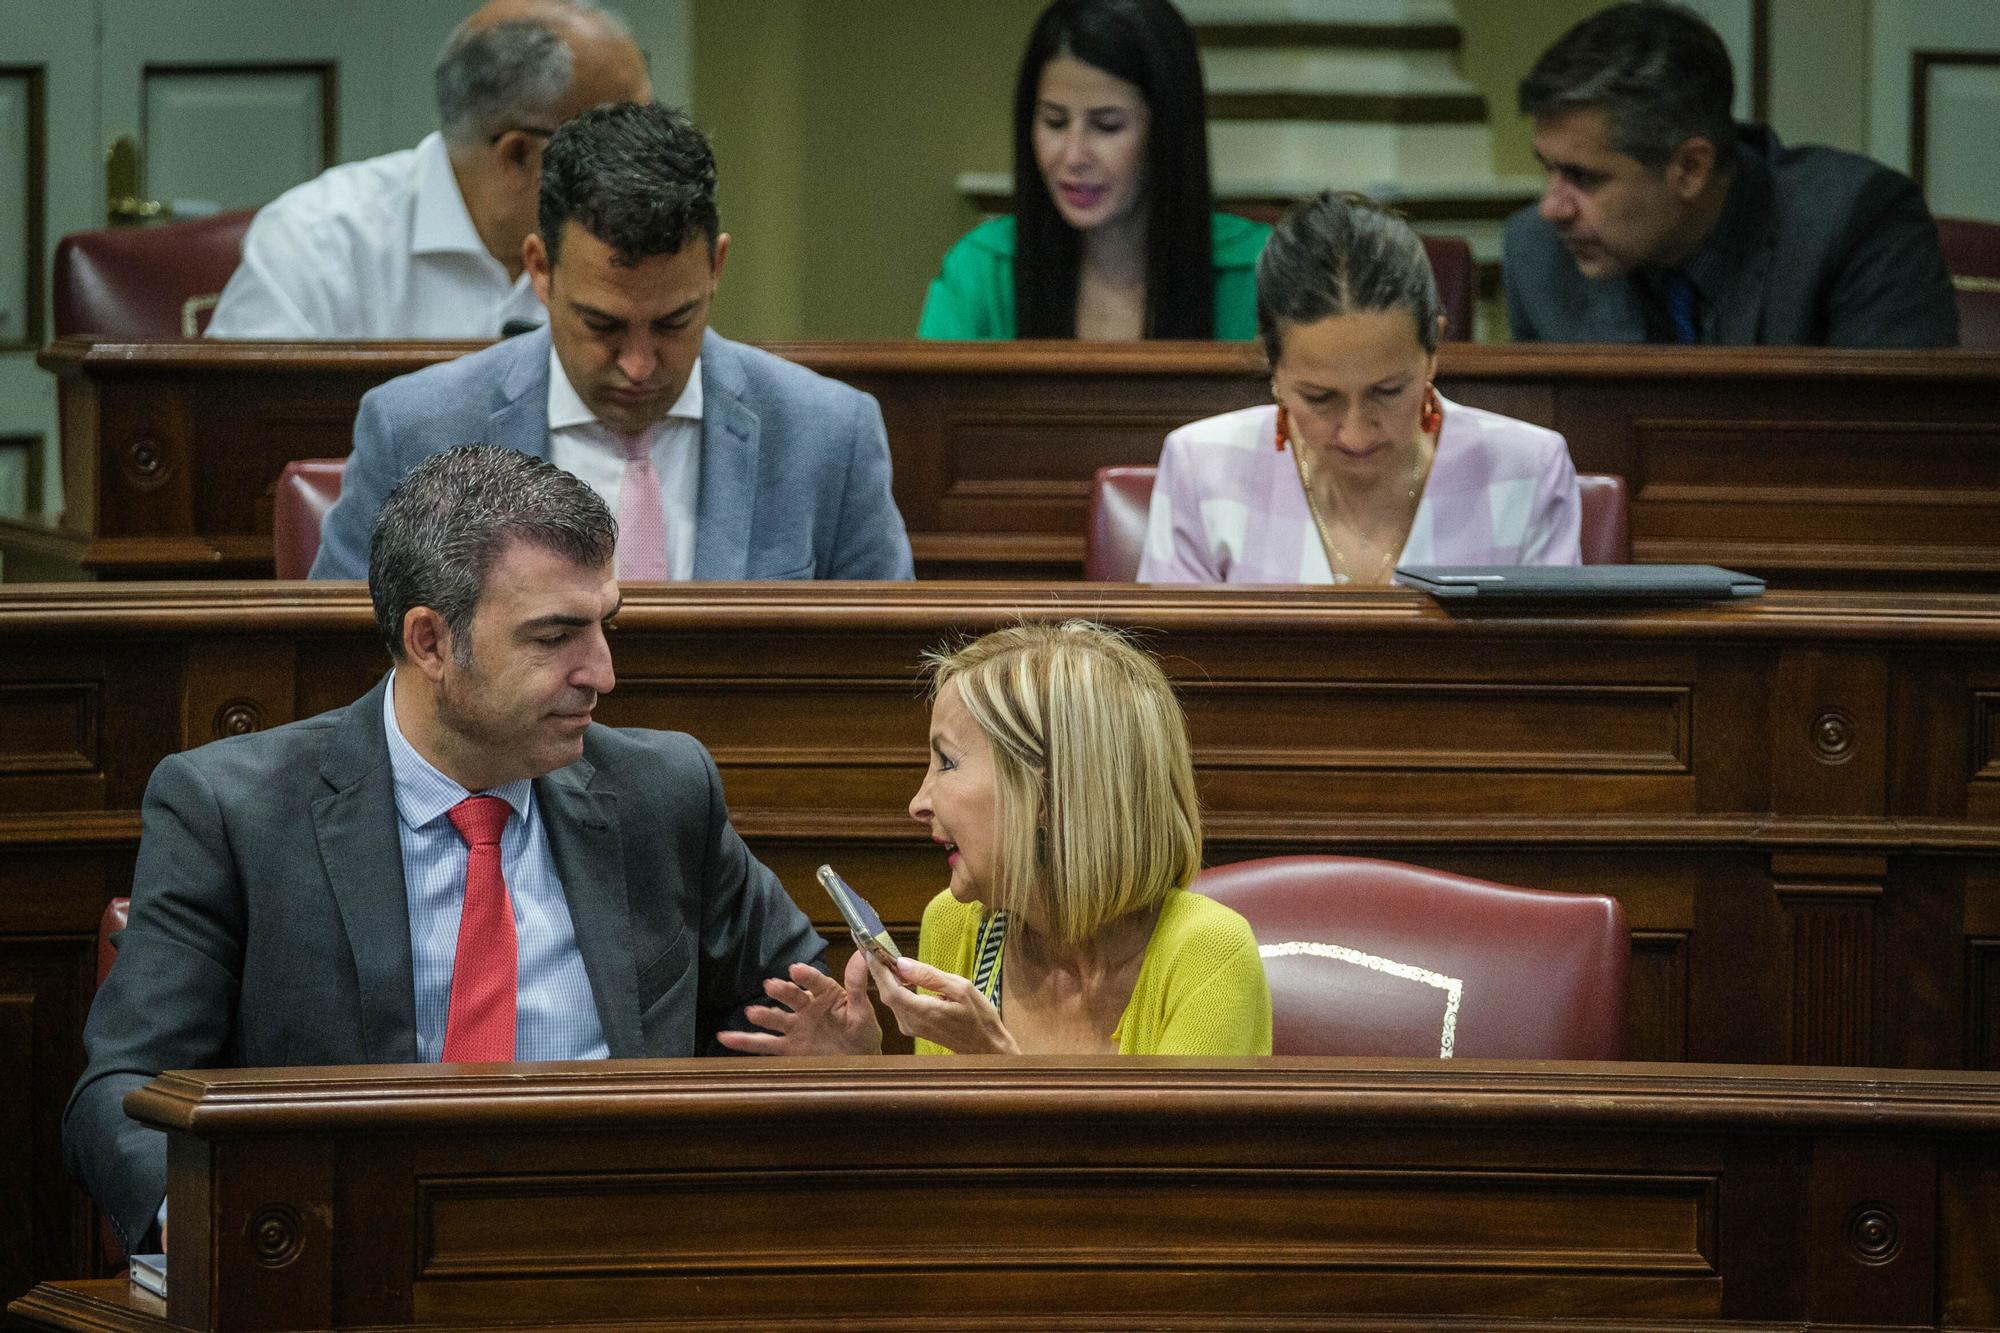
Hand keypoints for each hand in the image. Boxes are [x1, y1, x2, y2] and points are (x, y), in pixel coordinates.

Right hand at [716, 955, 882, 1055]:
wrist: (859, 1065)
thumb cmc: (863, 1034)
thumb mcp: (864, 1010)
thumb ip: (858, 985)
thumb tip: (861, 954)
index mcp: (827, 995)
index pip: (816, 982)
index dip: (806, 976)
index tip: (796, 970)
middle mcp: (807, 1008)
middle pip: (792, 997)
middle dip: (781, 991)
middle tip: (771, 986)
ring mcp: (795, 1028)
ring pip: (776, 1019)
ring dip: (763, 1015)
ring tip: (751, 1012)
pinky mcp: (787, 1048)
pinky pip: (764, 1045)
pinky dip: (744, 1042)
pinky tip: (725, 1037)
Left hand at [868, 954, 1019, 1054]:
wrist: (986, 1047)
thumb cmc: (979, 1018)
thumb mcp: (961, 989)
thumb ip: (930, 976)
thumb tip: (902, 963)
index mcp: (922, 1012)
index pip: (890, 988)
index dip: (877, 968)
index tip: (869, 947)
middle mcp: (911, 1022)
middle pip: (886, 992)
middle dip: (878, 968)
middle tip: (874, 944)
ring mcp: (911, 1026)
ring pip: (891, 998)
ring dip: (886, 976)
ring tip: (884, 954)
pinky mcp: (913, 1027)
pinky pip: (899, 1003)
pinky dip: (896, 986)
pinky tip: (899, 973)